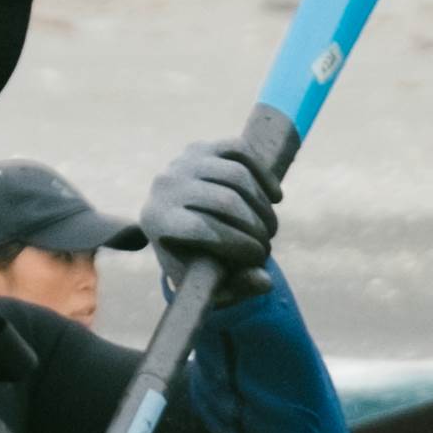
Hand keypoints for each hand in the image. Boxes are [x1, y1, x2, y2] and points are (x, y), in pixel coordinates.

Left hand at [137, 133, 281, 274]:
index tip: (260, 259)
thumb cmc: (197, 260)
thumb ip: (236, 286)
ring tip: (270, 229)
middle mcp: (164, 185)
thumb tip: (264, 281)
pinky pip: (241, 152)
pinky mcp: (203, 146)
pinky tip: (276, 198)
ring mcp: (183, 161)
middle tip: (268, 247)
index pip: (202, 228)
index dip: (238, 244)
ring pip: (238, 176)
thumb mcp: (213, 281)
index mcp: (156, 220)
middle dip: (256, 228)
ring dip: (263, 207)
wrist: (182, 228)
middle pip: (225, 201)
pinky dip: (264, 175)